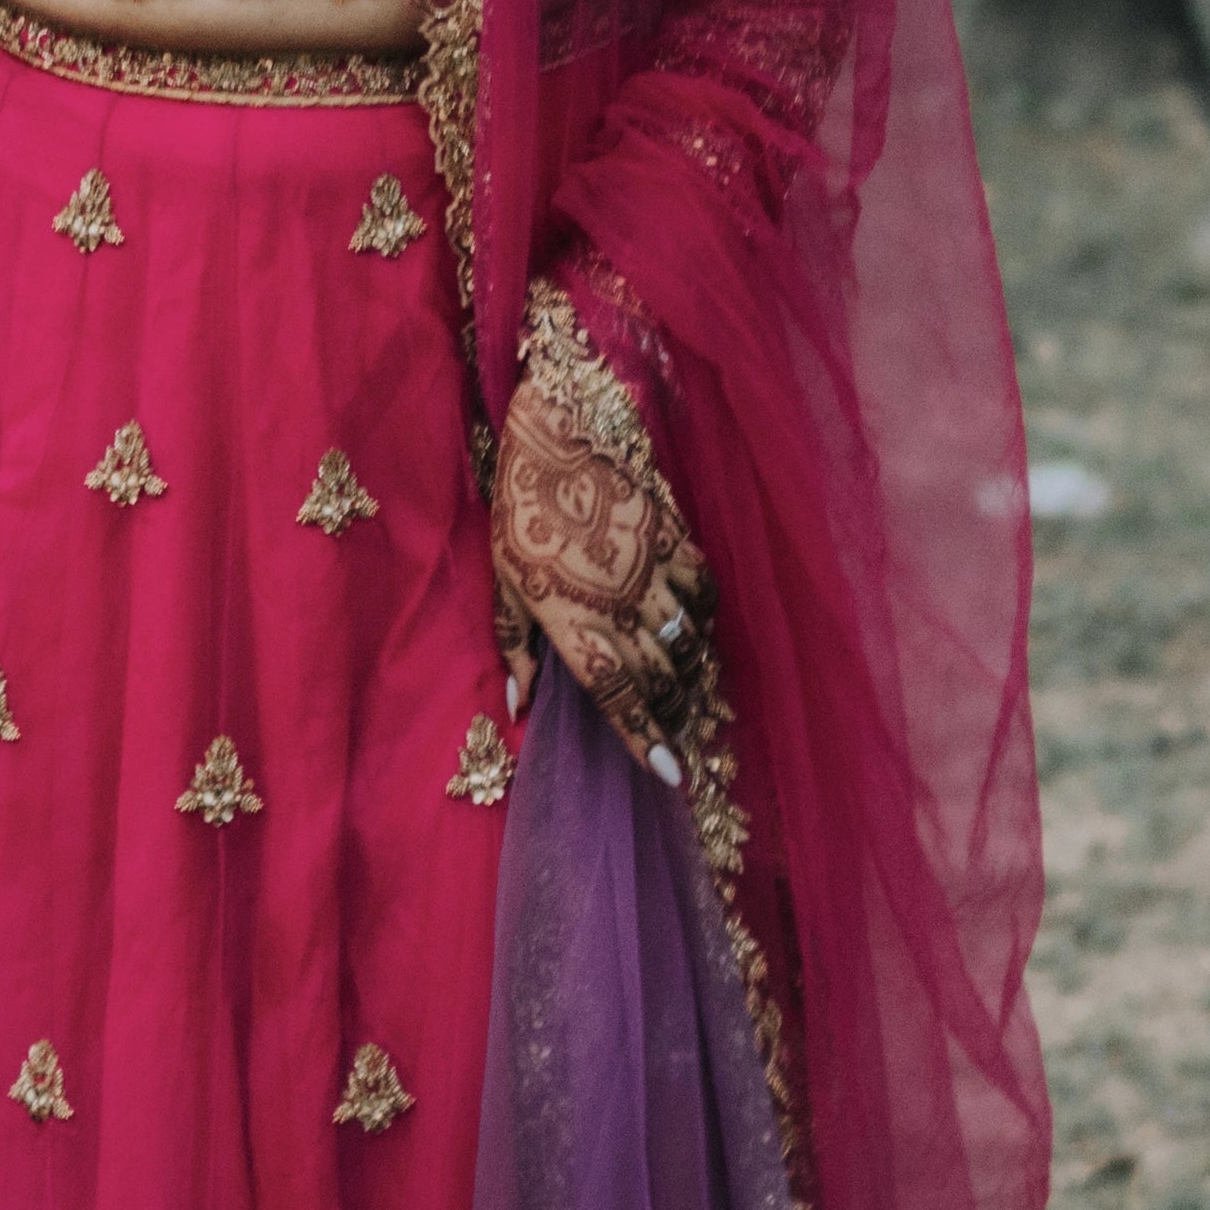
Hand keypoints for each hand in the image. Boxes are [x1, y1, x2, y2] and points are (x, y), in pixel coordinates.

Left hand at [486, 402, 708, 776]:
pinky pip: (705, 593)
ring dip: (692, 677)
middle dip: (673, 715)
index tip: (669, 774)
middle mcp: (617, 604)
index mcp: (571, 619)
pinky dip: (706, 621)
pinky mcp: (673, 540)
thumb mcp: (503, 581)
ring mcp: (651, 572)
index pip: (617, 695)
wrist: (556, 435)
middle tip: (675, 734)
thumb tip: (520, 704)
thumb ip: (513, 645)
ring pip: (689, 643)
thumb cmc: (521, 512)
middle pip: (661, 677)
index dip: (644, 739)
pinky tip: (698, 633)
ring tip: (688, 695)